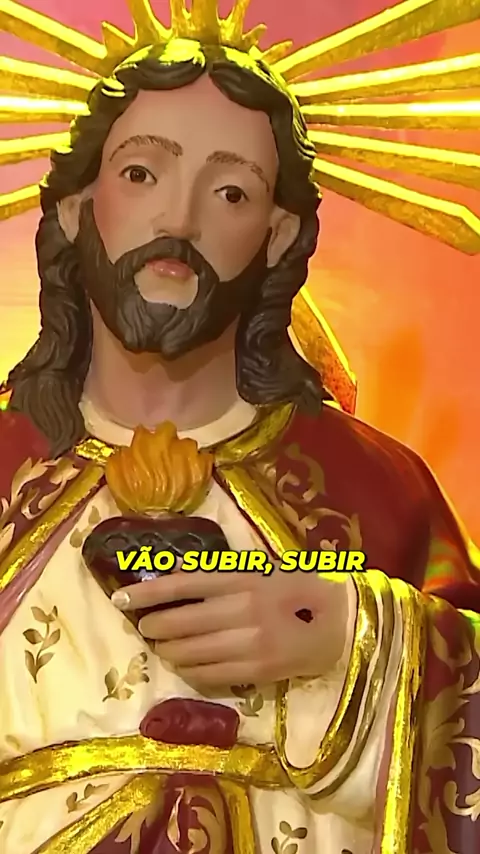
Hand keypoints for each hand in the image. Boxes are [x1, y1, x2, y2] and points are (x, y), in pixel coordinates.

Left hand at [112, 566, 351, 688]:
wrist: (343, 623)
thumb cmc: (301, 588)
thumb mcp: (263, 568)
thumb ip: (221, 571)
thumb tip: (173, 571)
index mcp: (243, 578)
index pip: (183, 584)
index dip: (147, 591)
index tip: (120, 597)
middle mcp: (242, 609)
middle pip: (179, 621)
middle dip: (153, 626)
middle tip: (144, 625)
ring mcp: (249, 643)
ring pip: (189, 652)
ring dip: (168, 650)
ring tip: (163, 646)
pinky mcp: (257, 671)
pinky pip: (208, 675)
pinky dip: (189, 670)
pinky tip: (186, 664)